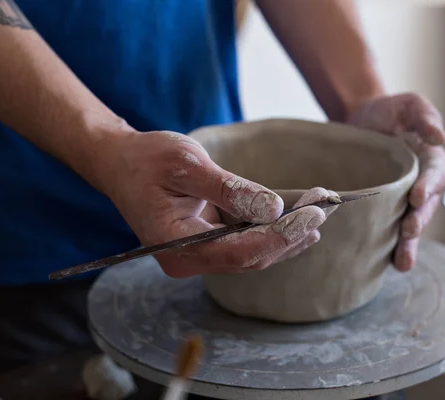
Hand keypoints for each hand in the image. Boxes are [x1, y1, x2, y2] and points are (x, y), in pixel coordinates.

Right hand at [101, 130, 336, 277]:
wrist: (120, 163)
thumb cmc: (147, 160)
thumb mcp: (187, 165)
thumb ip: (230, 189)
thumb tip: (273, 208)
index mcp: (177, 246)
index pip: (239, 252)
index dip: (280, 236)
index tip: (312, 216)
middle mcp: (189, 259)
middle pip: (251, 257)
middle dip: (290, 235)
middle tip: (324, 209)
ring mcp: (198, 254)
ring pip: (253, 254)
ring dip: (287, 235)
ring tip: (319, 213)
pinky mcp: (207, 243)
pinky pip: (245, 243)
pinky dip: (271, 230)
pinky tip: (297, 219)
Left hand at [348, 93, 444, 271]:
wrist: (359, 119)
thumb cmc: (389, 110)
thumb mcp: (409, 105)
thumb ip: (424, 117)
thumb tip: (441, 136)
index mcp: (431, 160)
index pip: (435, 175)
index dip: (429, 186)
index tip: (418, 197)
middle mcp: (421, 184)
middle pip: (425, 207)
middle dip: (419, 221)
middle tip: (410, 232)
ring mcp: (402, 198)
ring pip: (410, 224)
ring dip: (408, 244)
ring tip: (402, 263)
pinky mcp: (382, 207)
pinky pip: (388, 227)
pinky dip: (388, 246)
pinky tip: (386, 264)